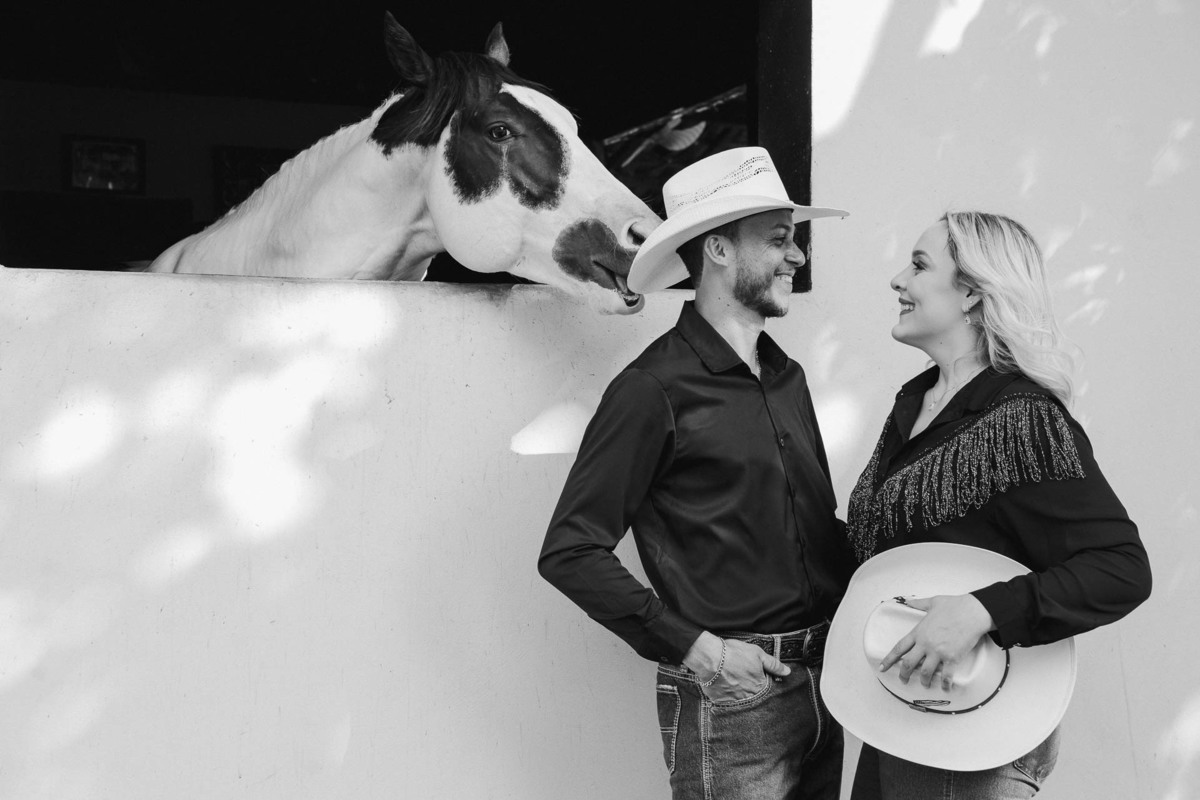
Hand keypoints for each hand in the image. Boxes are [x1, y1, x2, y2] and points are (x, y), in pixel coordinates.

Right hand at [683, 632, 789, 702]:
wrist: (710, 657)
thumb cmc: (734, 653)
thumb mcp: (757, 653)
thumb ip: (773, 664)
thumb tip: (787, 672)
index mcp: (759, 686)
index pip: (767, 692)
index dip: (763, 685)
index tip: (757, 679)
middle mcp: (748, 697)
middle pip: (754, 698)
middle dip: (751, 692)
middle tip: (743, 681)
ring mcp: (733, 701)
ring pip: (741, 702)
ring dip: (740, 695)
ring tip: (734, 683)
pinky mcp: (720, 701)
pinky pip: (726, 703)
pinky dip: (726, 696)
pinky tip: (724, 687)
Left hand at [879, 594, 994, 690]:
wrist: (973, 612)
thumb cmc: (954, 605)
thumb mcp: (932, 602)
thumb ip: (918, 603)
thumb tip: (908, 600)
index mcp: (918, 632)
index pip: (899, 648)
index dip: (889, 659)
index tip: (882, 667)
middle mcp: (926, 644)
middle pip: (908, 664)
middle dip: (903, 674)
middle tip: (903, 680)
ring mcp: (938, 652)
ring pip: (925, 672)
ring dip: (923, 681)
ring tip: (924, 685)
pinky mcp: (952, 658)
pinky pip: (946, 676)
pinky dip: (945, 684)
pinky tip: (945, 688)